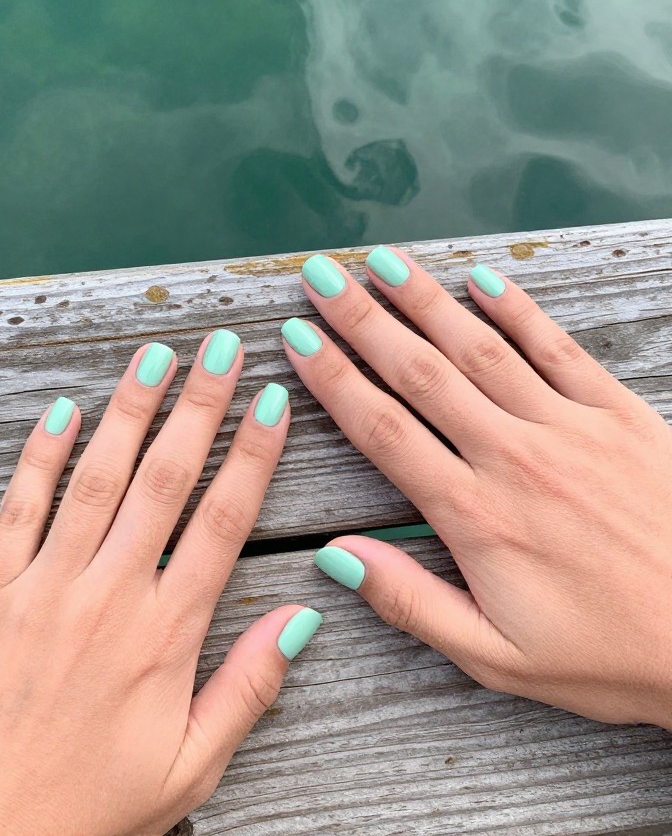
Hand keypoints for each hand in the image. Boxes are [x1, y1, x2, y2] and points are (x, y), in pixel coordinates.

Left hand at [0, 334, 321, 835]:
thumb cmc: (91, 808)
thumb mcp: (190, 766)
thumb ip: (249, 686)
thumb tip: (303, 615)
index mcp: (165, 636)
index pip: (223, 521)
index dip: (253, 455)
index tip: (272, 401)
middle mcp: (109, 597)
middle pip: (166, 480)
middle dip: (200, 406)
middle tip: (222, 349)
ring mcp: (45, 587)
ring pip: (97, 479)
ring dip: (130, 410)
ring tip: (156, 355)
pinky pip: (20, 508)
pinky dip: (42, 455)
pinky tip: (66, 409)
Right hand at [283, 249, 671, 727]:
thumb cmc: (609, 655)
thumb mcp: (496, 657)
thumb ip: (411, 602)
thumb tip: (337, 557)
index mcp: (477, 516)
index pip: (383, 429)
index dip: (334, 377)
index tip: (300, 337)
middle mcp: (514, 457)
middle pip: (421, 372)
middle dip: (363, 319)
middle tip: (322, 276)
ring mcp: (569, 427)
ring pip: (480, 348)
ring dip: (427, 300)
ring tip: (383, 262)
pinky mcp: (619, 414)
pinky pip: (558, 348)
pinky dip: (518, 309)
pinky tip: (483, 279)